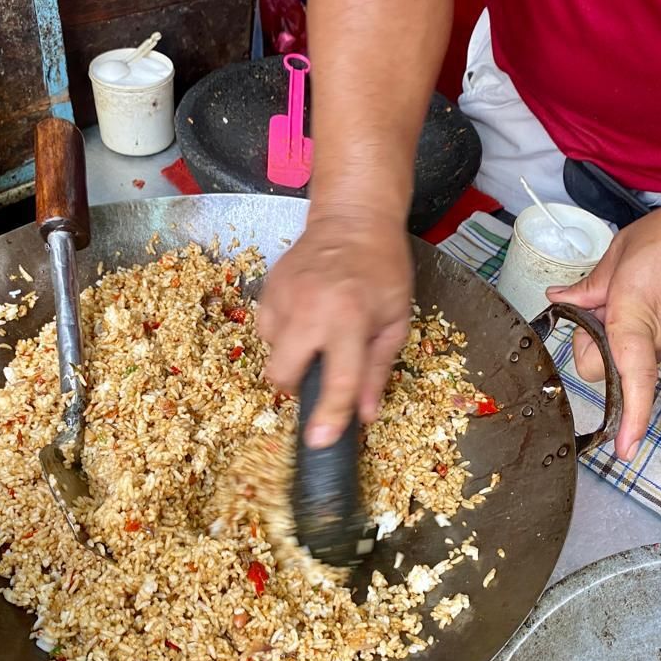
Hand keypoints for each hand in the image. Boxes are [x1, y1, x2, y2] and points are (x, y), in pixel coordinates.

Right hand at [258, 208, 412, 447]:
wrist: (353, 218)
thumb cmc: (383, 270)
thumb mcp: (395, 322)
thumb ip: (377, 371)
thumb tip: (364, 416)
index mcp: (350, 320)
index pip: (336, 382)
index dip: (329, 417)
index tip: (320, 443)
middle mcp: (311, 309)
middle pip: (282, 374)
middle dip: (295, 385)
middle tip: (317, 370)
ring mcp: (284, 297)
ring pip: (270, 352)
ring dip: (291, 355)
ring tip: (316, 332)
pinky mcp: (268, 288)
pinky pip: (265, 329)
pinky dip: (282, 333)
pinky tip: (304, 316)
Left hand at [547, 187, 660, 459]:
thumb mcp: (624, 249)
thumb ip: (590, 285)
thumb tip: (560, 300)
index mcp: (636, 314)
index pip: (629, 374)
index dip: (629, 415)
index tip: (623, 446)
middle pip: (610, 367)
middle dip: (596, 346)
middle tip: (602, 305)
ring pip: (631, 357)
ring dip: (622, 335)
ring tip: (640, 291)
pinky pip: (655, 347)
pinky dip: (646, 331)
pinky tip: (659, 297)